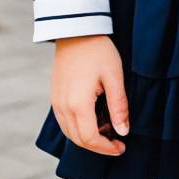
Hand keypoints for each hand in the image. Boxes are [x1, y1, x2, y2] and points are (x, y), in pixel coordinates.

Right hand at [52, 34, 129, 156]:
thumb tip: (123, 132)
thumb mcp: (114, 76)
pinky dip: (78, 128)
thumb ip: (119, 106)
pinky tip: (93, 118)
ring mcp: (56, 102)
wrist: (76, 30)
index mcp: (78, 104)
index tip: (122, 147)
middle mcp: (63, 107)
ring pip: (70, 133)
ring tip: (107, 128)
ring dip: (87, 137)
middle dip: (99, 146)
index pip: (90, 139)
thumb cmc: (98, 50)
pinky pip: (64, 122)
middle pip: (79, 140)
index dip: (107, 148)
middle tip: (117, 141)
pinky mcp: (54, 96)